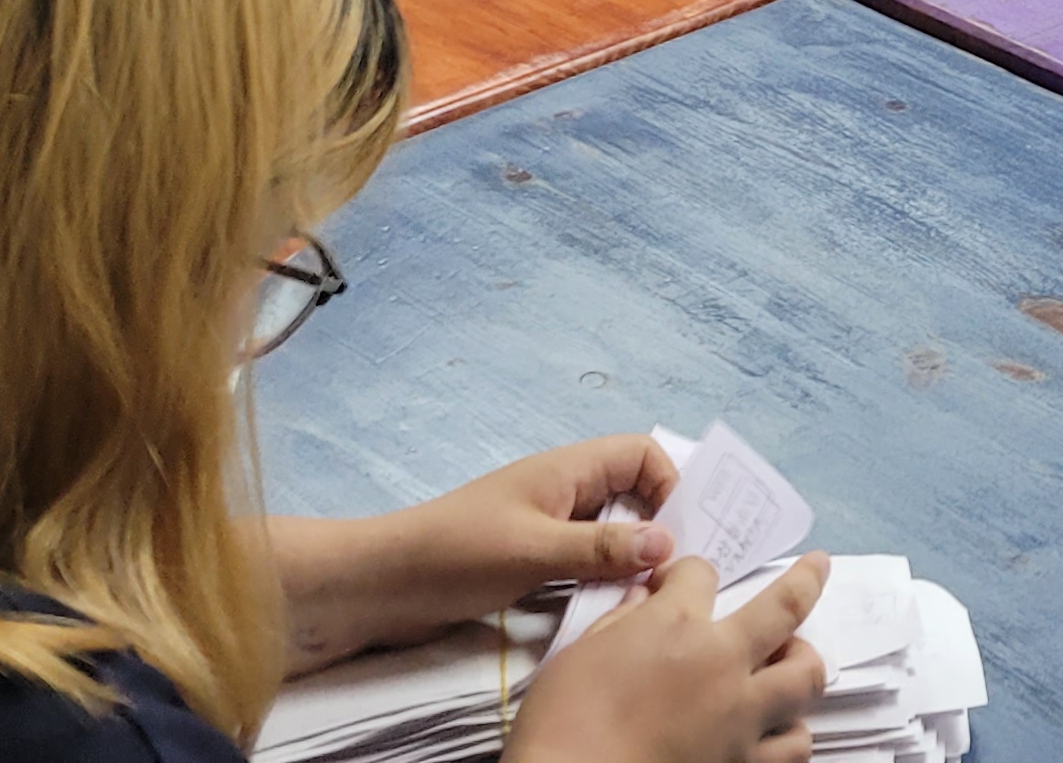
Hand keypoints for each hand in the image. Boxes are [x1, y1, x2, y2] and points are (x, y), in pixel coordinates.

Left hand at [281, 436, 678, 672]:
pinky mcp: (532, 560)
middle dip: (661, 524)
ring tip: (650, 596)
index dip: (670, 485)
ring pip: (611, 531)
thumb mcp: (534, 551)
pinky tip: (608, 608)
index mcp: (567, 470)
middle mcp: (564, 491)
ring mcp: (547, 526)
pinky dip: (603, 578)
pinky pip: (585, 560)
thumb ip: (601, 549)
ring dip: (631, 557)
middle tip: (680, 571)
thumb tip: (670, 545)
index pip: (642, 454)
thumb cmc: (456, 554)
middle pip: (633, 492)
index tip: (679, 536)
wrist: (382, 584)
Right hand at [509, 552, 828, 762]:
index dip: (691, 573)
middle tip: (815, 569)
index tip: (681, 581)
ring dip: (800, 671)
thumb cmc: (561, 726)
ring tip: (788, 670)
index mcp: (675, 627)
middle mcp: (722, 665)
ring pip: (806, 682)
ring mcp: (740, 721)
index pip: (701, 575)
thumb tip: (641, 602)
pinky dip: (788, 735)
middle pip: (787, 609)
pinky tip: (775, 732)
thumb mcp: (577, 656)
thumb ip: (619, 624)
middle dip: (805, 580)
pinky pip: (790, 749)